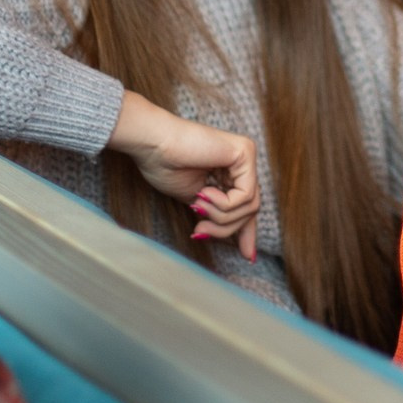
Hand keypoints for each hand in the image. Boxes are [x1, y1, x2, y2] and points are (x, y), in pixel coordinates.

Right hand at [109, 92, 261, 258]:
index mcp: (230, 171)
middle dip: (226, 229)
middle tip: (199, 231)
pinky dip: (223, 204)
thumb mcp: (197, 202)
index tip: (248, 257)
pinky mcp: (245, 152)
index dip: (247, 233)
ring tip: (197, 208)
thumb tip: (233, 242)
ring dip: (220, 217)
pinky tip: (203, 193)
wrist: (152, 145)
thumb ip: (216, 215)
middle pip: (250, 209)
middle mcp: (242, 162)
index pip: (246, 206)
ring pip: (249, 206)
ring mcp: (246, 155)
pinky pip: (245, 196)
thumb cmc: (164, 166)